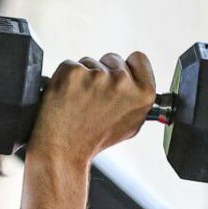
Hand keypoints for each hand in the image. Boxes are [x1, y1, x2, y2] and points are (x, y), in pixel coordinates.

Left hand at [27, 52, 155, 168]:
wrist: (64, 149)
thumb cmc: (95, 139)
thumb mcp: (131, 124)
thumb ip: (137, 98)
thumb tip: (137, 81)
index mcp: (143, 93)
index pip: (138, 58)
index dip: (126, 67)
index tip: (117, 77)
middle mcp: (122, 81)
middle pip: (112, 59)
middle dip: (103, 73)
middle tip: (93, 98)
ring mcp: (96, 75)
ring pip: (90, 62)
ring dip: (83, 77)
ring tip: (79, 102)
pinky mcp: (72, 72)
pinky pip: (70, 65)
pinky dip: (66, 78)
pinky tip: (66, 97)